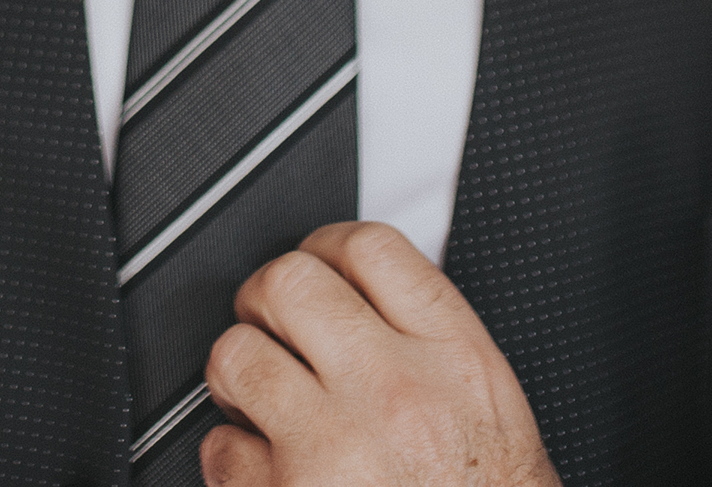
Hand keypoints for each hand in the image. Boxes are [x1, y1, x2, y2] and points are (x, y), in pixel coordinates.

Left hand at [197, 221, 558, 486]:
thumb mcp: (488, 408)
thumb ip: (429, 343)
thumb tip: (359, 297)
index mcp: (455, 361)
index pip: (371, 249)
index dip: (327, 246)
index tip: (317, 263)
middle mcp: (394, 391)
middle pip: (291, 283)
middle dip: (267, 301)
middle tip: (271, 327)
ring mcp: (334, 446)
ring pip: (238, 356)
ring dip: (239, 375)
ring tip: (262, 401)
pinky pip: (222, 447)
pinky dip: (233, 460)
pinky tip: (267, 474)